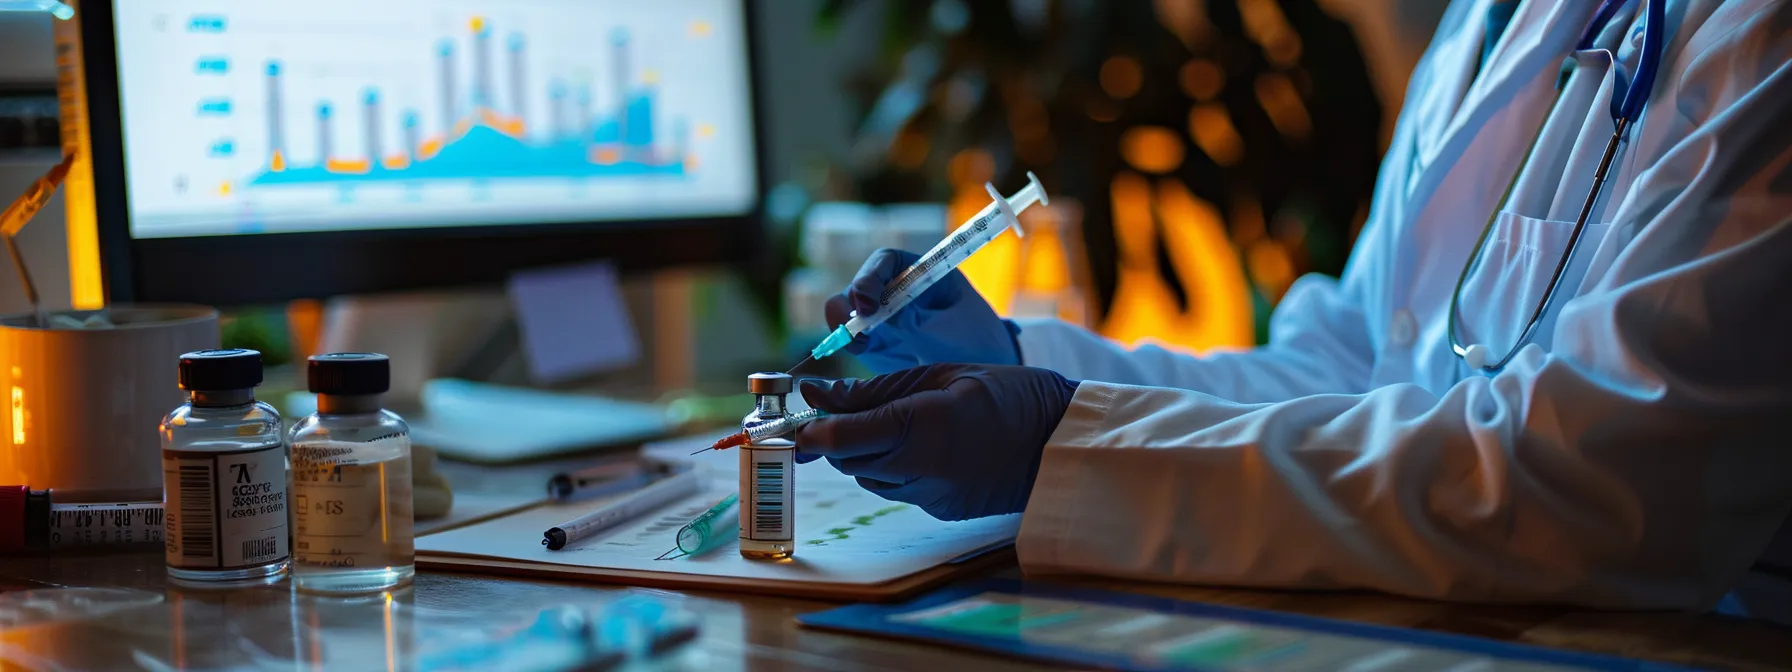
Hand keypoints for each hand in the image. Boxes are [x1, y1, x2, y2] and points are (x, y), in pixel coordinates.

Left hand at [794, 363, 1079, 520]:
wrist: (1060, 441)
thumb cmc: (1006, 394)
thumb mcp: (938, 374)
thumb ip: (874, 390)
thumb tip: (817, 394)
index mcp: (923, 424)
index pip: (843, 438)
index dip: (810, 431)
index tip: (794, 421)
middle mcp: (922, 467)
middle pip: (848, 459)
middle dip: (835, 437)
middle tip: (835, 408)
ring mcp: (931, 494)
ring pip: (868, 476)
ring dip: (863, 452)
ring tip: (893, 421)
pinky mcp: (938, 509)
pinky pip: (895, 487)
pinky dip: (892, 466)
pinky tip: (919, 444)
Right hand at [826, 248, 1021, 373]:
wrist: (986, 370)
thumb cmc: (976, 343)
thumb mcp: (948, 332)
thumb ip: (912, 322)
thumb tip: (873, 313)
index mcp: (923, 272)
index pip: (886, 262)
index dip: (870, 277)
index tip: (868, 305)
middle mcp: (897, 288)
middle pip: (859, 285)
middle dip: (850, 304)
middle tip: (855, 330)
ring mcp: (883, 314)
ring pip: (847, 310)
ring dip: (845, 326)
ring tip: (860, 346)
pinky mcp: (875, 341)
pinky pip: (850, 337)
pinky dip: (848, 344)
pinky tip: (861, 352)